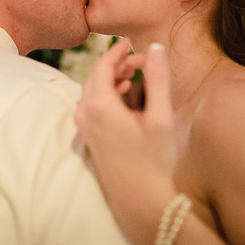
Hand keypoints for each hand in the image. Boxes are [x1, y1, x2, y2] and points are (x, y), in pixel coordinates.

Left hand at [75, 40, 177, 244]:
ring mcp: (84, 127)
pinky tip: (125, 93)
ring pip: (92, 90)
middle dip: (117, 63)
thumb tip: (155, 48)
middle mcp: (84, 114)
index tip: (132, 41)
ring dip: (112, 78)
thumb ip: (157, 78)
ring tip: (136, 73)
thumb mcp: (161, 116)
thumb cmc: (155, 161)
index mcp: (99, 106)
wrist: (142, 202)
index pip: (102, 65)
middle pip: (95, 76)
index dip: (118, 50)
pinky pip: (92, 105)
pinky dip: (107, 93)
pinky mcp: (88, 137)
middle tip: (141, 58)